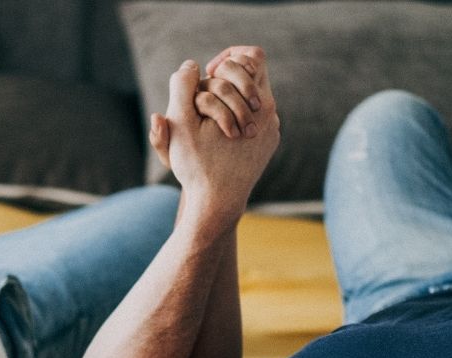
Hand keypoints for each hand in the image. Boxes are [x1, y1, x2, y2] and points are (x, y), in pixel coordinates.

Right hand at [148, 46, 279, 220]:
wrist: (217, 206)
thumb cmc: (197, 167)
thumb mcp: (180, 125)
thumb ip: (182, 88)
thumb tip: (191, 65)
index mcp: (257, 103)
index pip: (250, 57)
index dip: (226, 60)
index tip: (208, 77)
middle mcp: (271, 114)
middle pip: (253, 77)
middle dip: (227, 82)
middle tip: (207, 97)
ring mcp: (271, 132)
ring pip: (252, 101)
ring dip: (231, 103)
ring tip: (211, 121)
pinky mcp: (267, 146)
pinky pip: (254, 121)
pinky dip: (237, 121)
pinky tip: (221, 138)